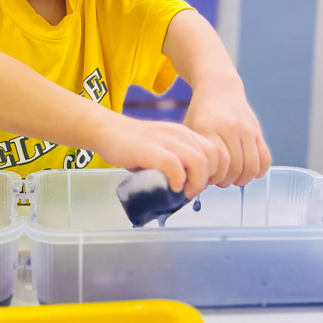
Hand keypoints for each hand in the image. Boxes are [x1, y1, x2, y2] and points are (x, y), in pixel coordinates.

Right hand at [92, 111, 224, 197]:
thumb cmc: (131, 144)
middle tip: (193, 191)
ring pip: (198, 160)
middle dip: (208, 178)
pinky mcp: (150, 149)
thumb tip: (186, 185)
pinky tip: (171, 187)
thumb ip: (177, 162)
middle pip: (212, 156)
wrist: (107, 131)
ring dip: (196, 182)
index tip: (201, 184)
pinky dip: (177, 179)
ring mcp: (165, 141)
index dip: (214, 172)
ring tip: (184, 192)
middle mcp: (179, 134)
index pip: (216, 152)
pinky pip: (174, 164)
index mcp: (184, 134)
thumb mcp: (162, 148)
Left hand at [183, 82, 270, 187]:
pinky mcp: (257, 131)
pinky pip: (265, 158)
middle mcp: (230, 128)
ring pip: (251, 166)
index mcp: (208, 128)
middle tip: (219, 180)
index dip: (213, 178)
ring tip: (233, 178)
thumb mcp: (189, 129)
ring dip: (242, 179)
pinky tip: (247, 171)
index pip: (217, 164)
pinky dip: (258, 171)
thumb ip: (191, 152)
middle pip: (235, 167)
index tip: (207, 178)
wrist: (219, 88)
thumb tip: (193, 181)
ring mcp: (246, 129)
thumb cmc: (200, 113)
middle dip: (226, 180)